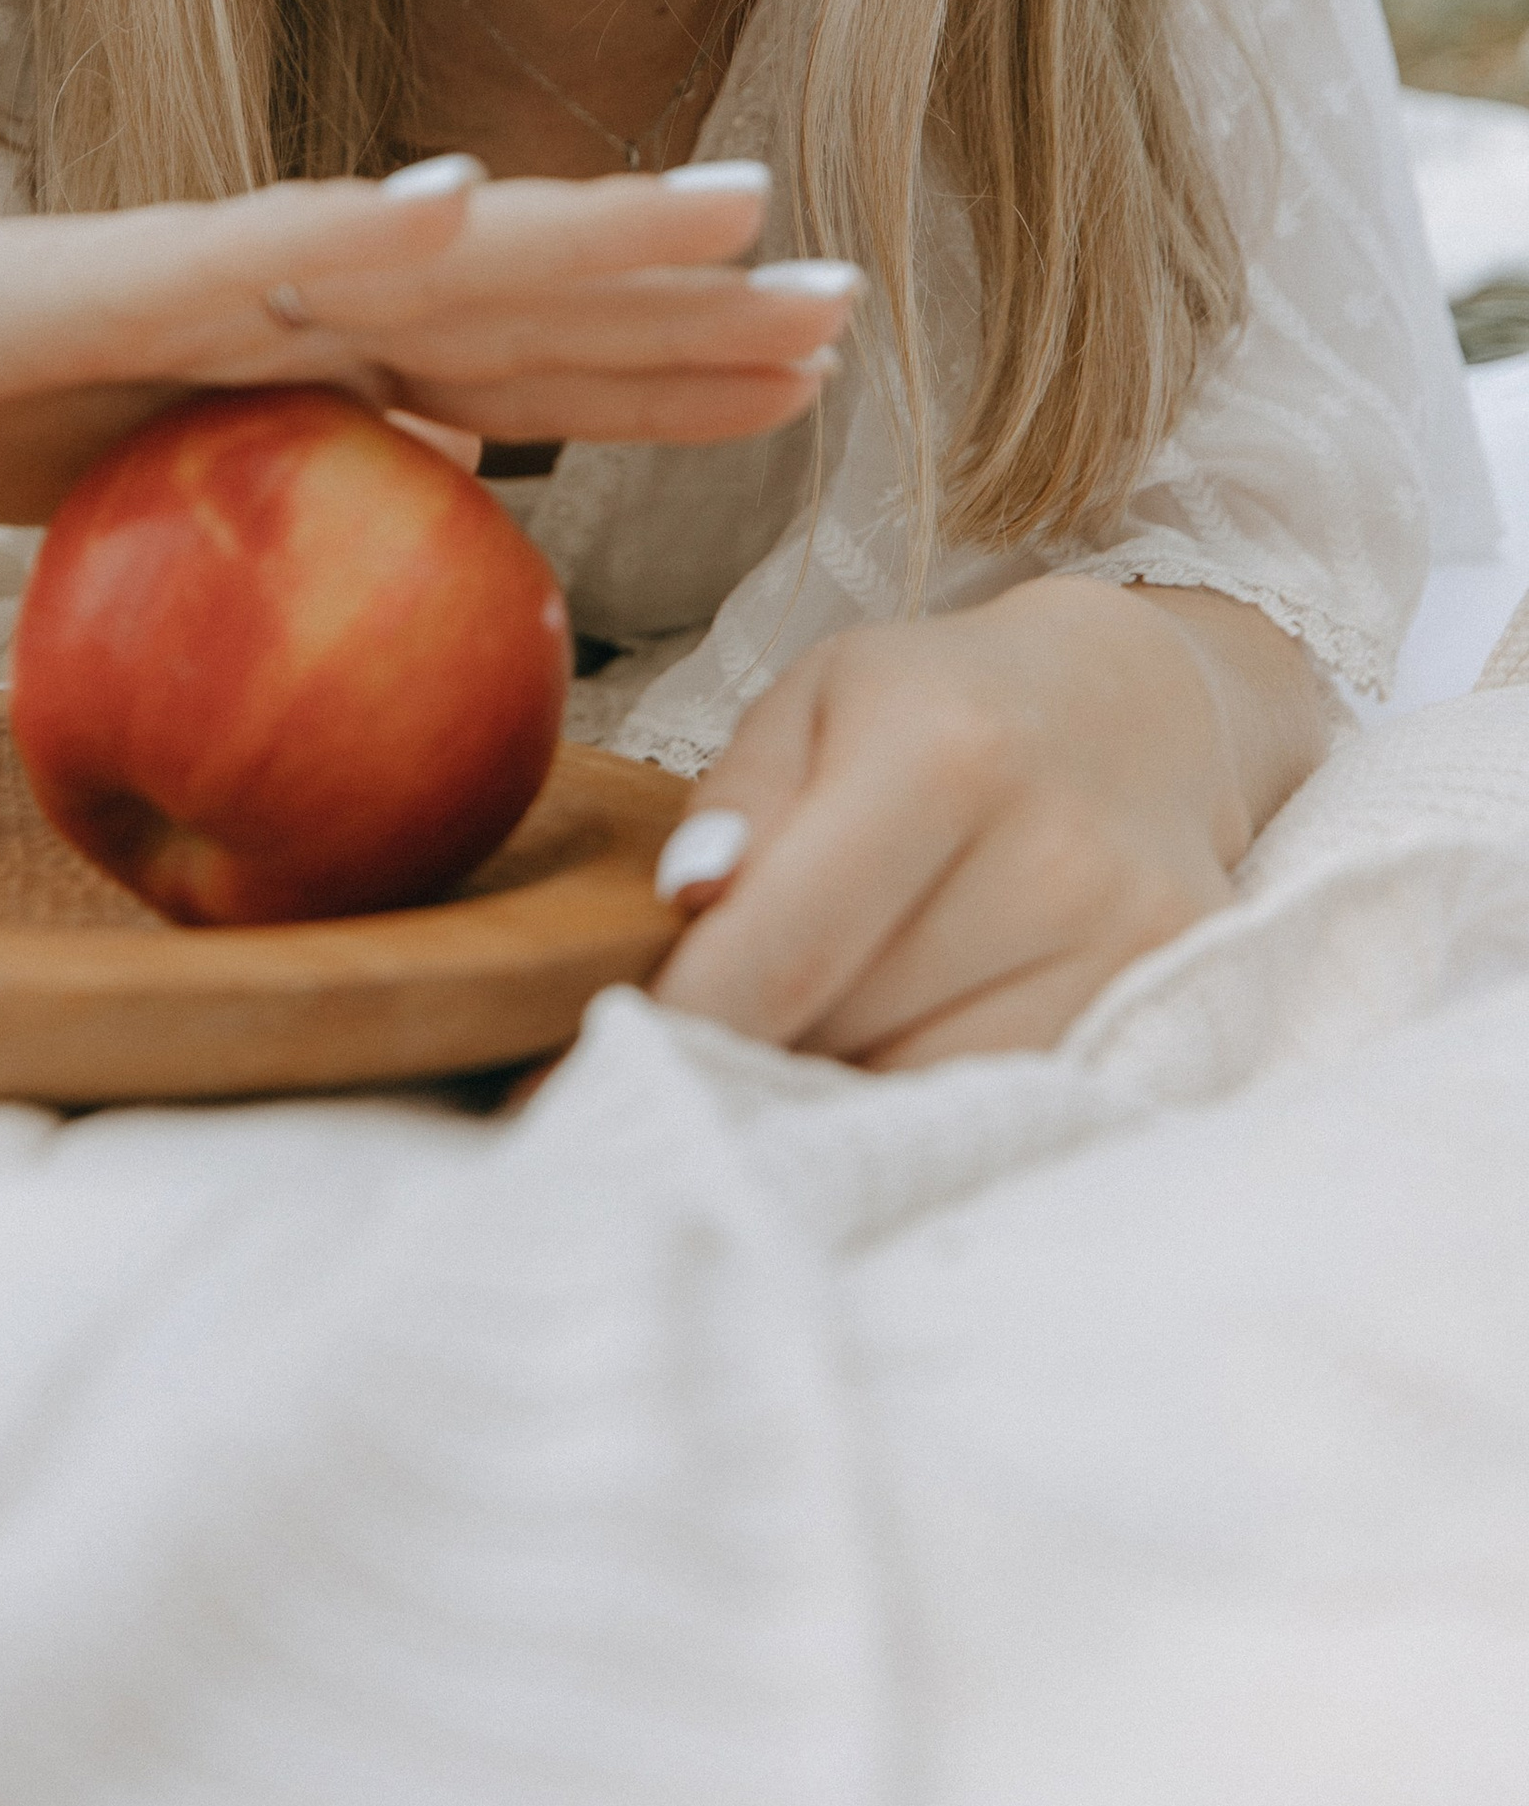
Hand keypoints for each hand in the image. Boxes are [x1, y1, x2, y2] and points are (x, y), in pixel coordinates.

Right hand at [0, 156, 860, 521]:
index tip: (821, 366)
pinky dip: (360, 222)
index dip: (680, 362)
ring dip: (587, 230)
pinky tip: (463, 198)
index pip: (541, 364)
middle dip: (696, 298)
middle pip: (534, 299)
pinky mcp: (116, 266)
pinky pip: (255, 252)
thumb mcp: (185, 491)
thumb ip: (322, 483)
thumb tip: (460, 507)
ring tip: (730, 210)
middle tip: (852, 299)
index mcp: (333, 353)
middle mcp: (309, 290)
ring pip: (434, 252)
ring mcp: (225, 266)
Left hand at [649, 577, 1334, 1068]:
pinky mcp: (1167, 1010)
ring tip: (844, 994)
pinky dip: (933, 1082)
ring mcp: (1124, 947)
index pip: (785, 949)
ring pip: (918, 1089)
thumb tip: (694, 901)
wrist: (1133, 712)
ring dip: (849, 1066)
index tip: (639, 1039)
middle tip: (748, 993)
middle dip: (765, 1031)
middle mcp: (1051, 858)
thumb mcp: (814, 700)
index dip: (693, 1015)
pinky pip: (1001, 1105)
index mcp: (941, 755)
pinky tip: (921, 1018)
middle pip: (844, 1031)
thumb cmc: (941, 701)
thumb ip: (738, 801)